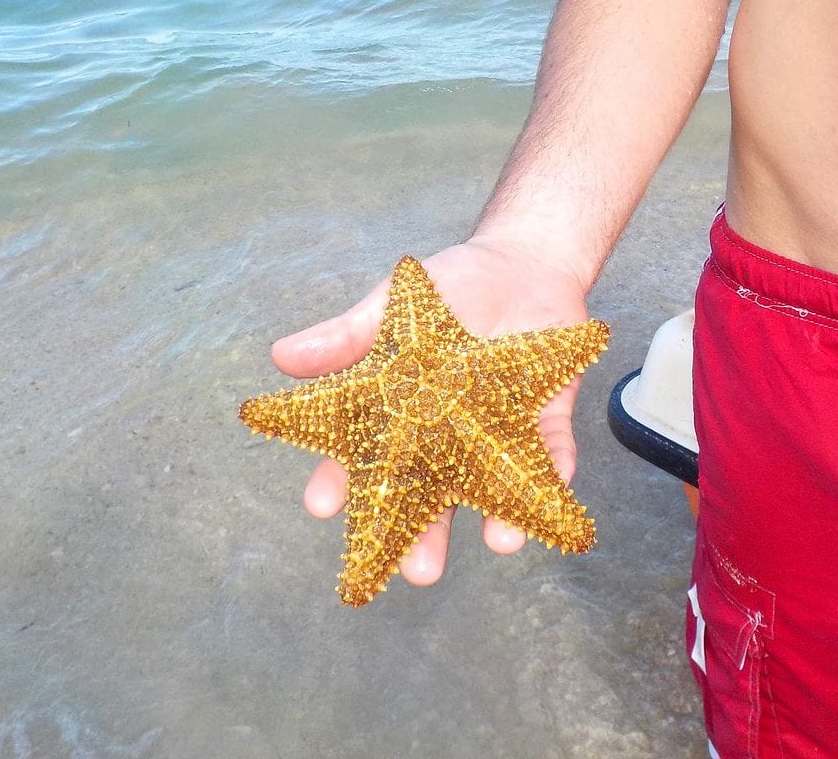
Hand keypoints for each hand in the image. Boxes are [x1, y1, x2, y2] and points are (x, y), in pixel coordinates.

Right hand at [271, 235, 591, 587]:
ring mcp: (496, 436)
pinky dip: (556, 474)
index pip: (363, 459)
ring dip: (496, 522)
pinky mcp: (546, 423)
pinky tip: (552, 496)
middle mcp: (445, 439)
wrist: (518, 264)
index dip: (341, 484)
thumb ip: (346, 336)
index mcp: (400, 417)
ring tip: (496, 544)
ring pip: (491, 491)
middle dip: (423, 537)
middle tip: (417, 573)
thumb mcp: (392, 309)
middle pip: (429, 498)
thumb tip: (281, 356)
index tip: (321, 505)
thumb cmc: (446, 289)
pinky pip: (553, 453)